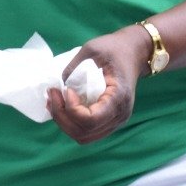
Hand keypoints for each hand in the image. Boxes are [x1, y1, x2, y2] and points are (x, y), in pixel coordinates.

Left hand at [47, 26, 148, 143]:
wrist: (133, 53)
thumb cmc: (114, 49)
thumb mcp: (91, 49)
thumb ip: (73, 66)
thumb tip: (58, 85)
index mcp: (118, 98)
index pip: (90, 120)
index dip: (72, 109)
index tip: (67, 89)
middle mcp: (119, 115)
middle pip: (84, 133)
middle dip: (61, 116)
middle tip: (52, 94)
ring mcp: (115, 121)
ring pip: (83, 136)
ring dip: (64, 122)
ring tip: (53, 101)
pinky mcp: (108, 120)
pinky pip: (87, 131)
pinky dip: (70, 122)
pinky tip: (61, 107)